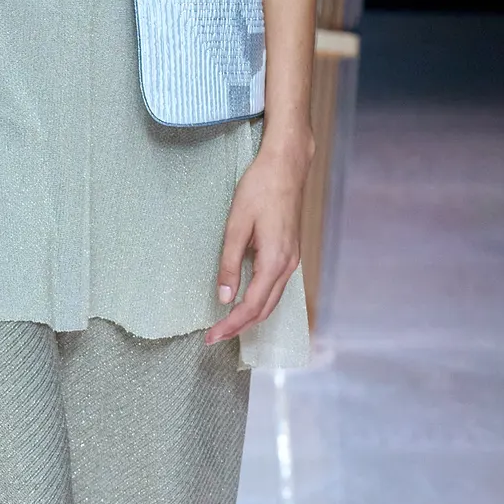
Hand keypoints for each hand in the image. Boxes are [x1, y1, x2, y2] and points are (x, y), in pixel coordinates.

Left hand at [206, 125, 311, 345]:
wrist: (286, 166)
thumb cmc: (260, 189)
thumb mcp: (236, 226)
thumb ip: (229, 264)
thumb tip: (224, 296)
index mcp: (274, 261)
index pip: (251, 306)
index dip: (231, 324)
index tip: (211, 336)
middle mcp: (288, 265)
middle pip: (264, 310)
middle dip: (239, 327)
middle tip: (214, 337)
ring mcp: (292, 260)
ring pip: (272, 301)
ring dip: (250, 317)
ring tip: (226, 326)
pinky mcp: (289, 253)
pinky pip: (276, 287)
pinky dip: (260, 302)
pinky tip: (245, 302)